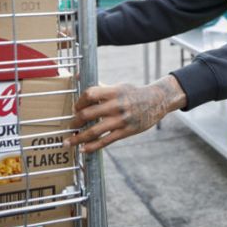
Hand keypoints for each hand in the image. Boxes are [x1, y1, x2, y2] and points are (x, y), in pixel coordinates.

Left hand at [64, 75, 186, 152]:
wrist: (157, 101)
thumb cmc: (134, 93)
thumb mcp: (119, 86)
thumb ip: (99, 87)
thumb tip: (76, 77)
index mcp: (114, 91)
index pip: (89, 94)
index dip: (78, 102)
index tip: (74, 108)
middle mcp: (116, 105)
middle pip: (88, 114)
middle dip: (75, 122)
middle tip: (70, 125)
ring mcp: (121, 120)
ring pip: (94, 131)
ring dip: (78, 138)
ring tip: (69, 142)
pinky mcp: (125, 131)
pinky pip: (105, 141)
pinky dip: (92, 146)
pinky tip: (83, 149)